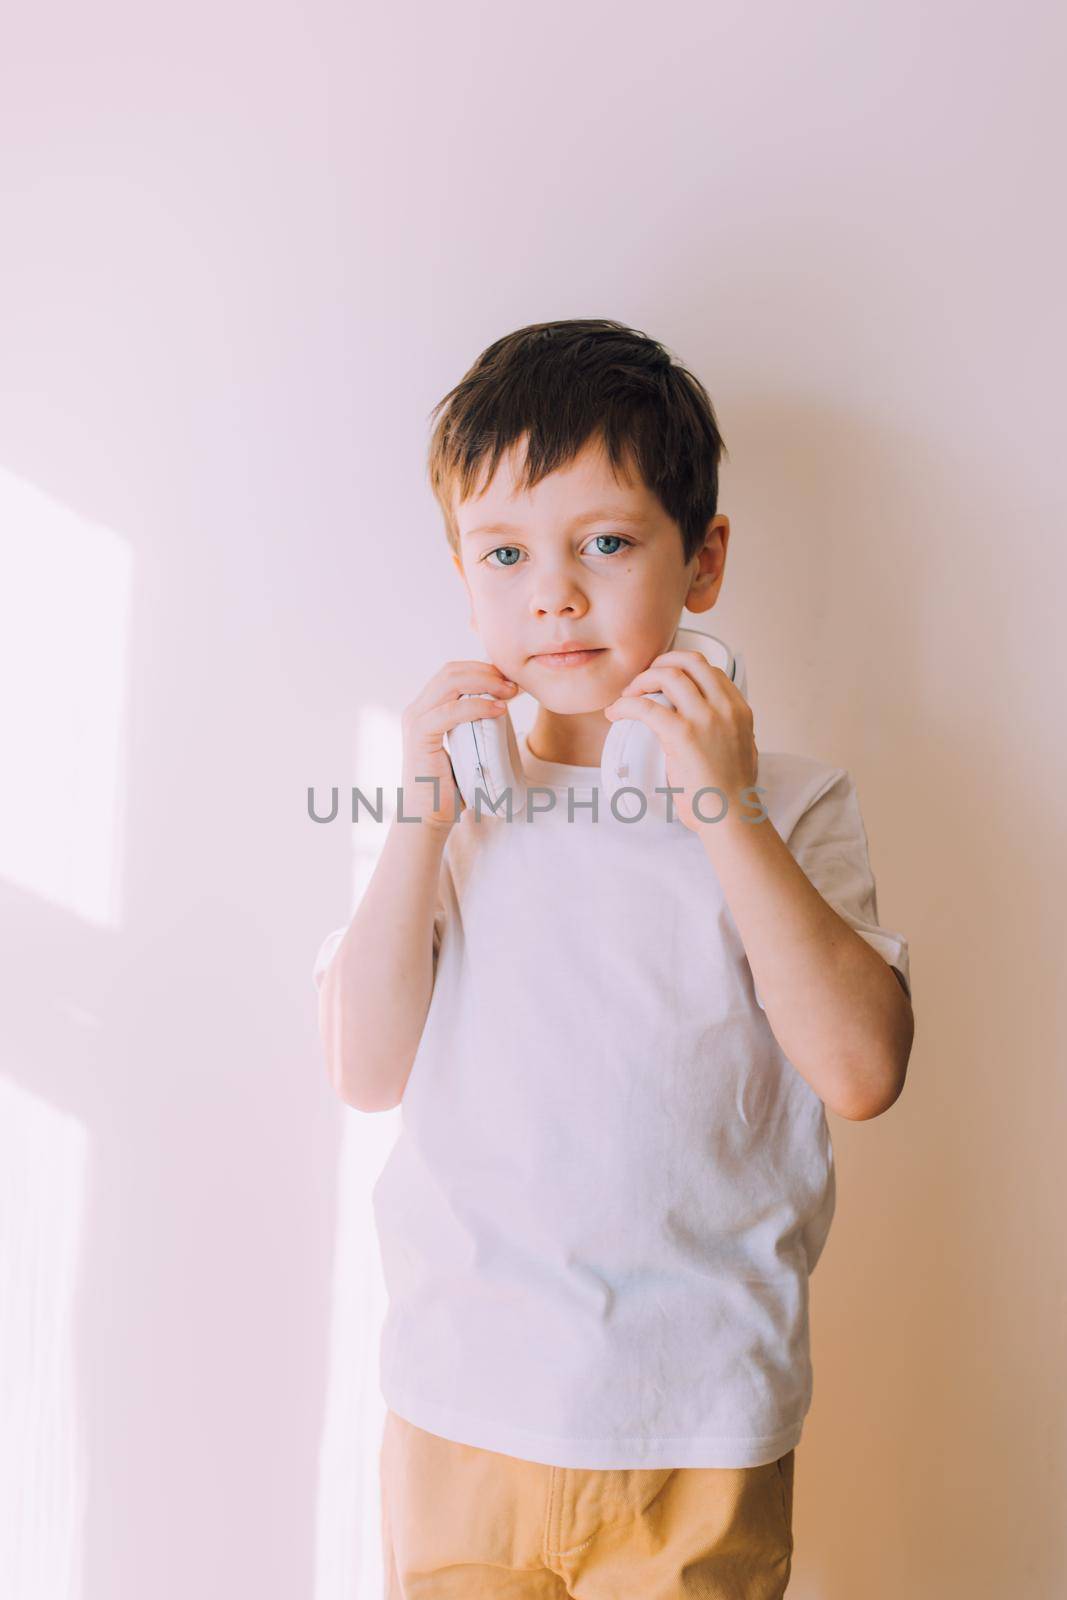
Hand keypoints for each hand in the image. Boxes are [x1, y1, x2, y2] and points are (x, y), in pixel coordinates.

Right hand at [400, 661, 518, 829]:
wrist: (426, 816)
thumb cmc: (449, 785)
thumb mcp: (464, 746)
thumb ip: (472, 725)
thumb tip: (502, 707)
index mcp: (425, 708)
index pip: (453, 673)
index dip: (482, 669)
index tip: (510, 679)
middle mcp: (417, 709)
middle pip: (452, 670)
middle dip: (486, 671)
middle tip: (513, 684)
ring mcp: (416, 720)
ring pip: (450, 682)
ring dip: (485, 682)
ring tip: (509, 693)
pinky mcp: (420, 736)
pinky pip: (451, 711)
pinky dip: (477, 706)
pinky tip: (498, 710)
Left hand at [603, 649, 757, 832]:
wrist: (733, 818)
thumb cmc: (733, 795)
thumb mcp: (744, 750)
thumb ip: (729, 732)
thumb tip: (713, 729)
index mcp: (739, 709)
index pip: (708, 669)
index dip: (681, 667)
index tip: (663, 678)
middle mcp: (725, 707)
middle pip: (689, 662)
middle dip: (660, 663)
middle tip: (643, 681)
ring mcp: (705, 719)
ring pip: (668, 675)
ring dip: (641, 680)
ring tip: (627, 696)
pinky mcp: (683, 735)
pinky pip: (646, 707)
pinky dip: (625, 705)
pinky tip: (615, 713)